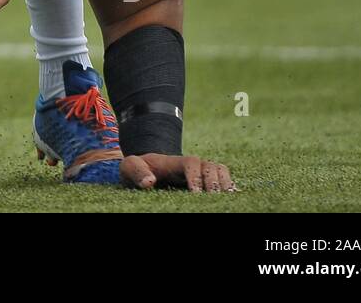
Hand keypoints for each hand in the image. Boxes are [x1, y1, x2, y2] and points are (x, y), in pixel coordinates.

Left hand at [120, 153, 235, 191]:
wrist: (143, 169)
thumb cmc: (137, 169)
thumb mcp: (130, 167)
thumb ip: (137, 171)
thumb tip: (149, 182)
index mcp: (173, 161)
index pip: (191, 162)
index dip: (196, 176)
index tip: (195, 193)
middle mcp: (191, 165)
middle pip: (211, 166)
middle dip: (214, 181)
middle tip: (213, 198)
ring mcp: (199, 172)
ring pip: (219, 170)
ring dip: (224, 183)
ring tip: (224, 199)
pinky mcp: (204, 181)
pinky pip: (222, 179)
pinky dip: (228, 186)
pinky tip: (230, 199)